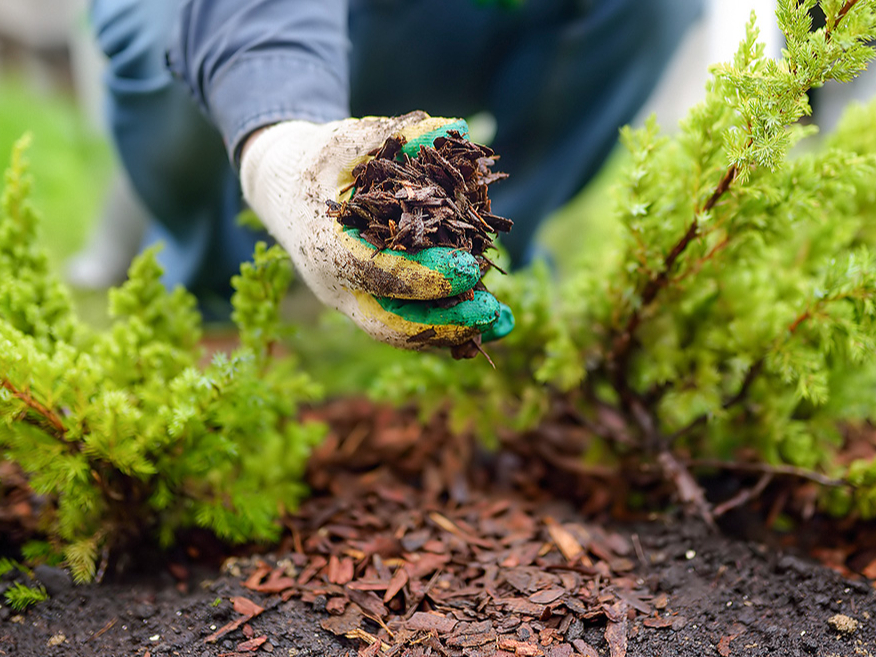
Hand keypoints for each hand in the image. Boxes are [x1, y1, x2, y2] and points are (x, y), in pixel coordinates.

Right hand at [240, 112, 513, 349]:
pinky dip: (447, 326)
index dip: (425, 275)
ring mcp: (350, 300)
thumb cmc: (318, 160)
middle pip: (390, 323)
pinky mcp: (367, 303)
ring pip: (401, 332)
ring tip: (503, 323)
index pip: (376, 272)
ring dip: (453, 332)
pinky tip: (489, 321)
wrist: (282, 189)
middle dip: (444, 323)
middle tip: (492, 312)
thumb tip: (454, 128)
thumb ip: (397, 134)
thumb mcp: (348, 139)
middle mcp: (334, 284)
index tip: (471, 268)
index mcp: (324, 245)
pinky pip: (407, 324)